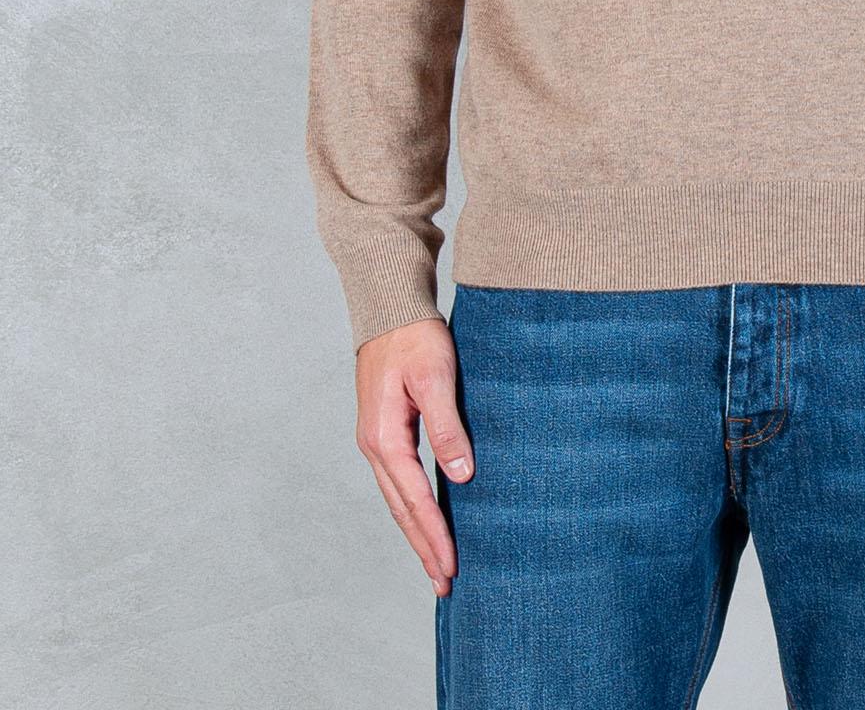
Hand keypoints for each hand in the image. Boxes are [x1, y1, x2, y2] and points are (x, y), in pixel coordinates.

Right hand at [355, 316, 476, 595]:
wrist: (390, 308)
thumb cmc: (415, 337)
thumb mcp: (436, 378)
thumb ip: (447, 427)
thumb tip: (461, 476)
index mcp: (384, 438)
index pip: (414, 499)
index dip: (434, 536)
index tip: (451, 566)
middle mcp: (375, 445)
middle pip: (401, 509)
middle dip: (423, 548)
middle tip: (445, 584)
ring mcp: (377, 440)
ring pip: (398, 499)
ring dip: (417, 532)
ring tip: (436, 564)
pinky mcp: (386, 431)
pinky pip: (399, 481)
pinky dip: (413, 507)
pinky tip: (427, 518)